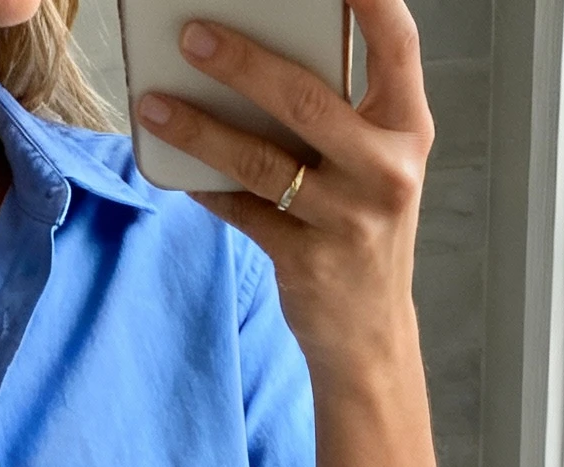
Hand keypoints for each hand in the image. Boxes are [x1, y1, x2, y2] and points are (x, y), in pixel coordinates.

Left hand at [137, 0, 433, 384]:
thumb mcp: (374, 162)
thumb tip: (258, 50)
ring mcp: (348, 219)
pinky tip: (175, 164)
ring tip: (154, 103)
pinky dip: (205, 186)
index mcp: (408, 128)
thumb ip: (341, 109)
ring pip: (261, 161)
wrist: (370, 334)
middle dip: (242, 62)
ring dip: (200, 129)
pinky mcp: (308, 261)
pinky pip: (242, 211)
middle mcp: (387, 170)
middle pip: (306, 100)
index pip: (397, 44)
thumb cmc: (364, 227)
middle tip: (191, 34)